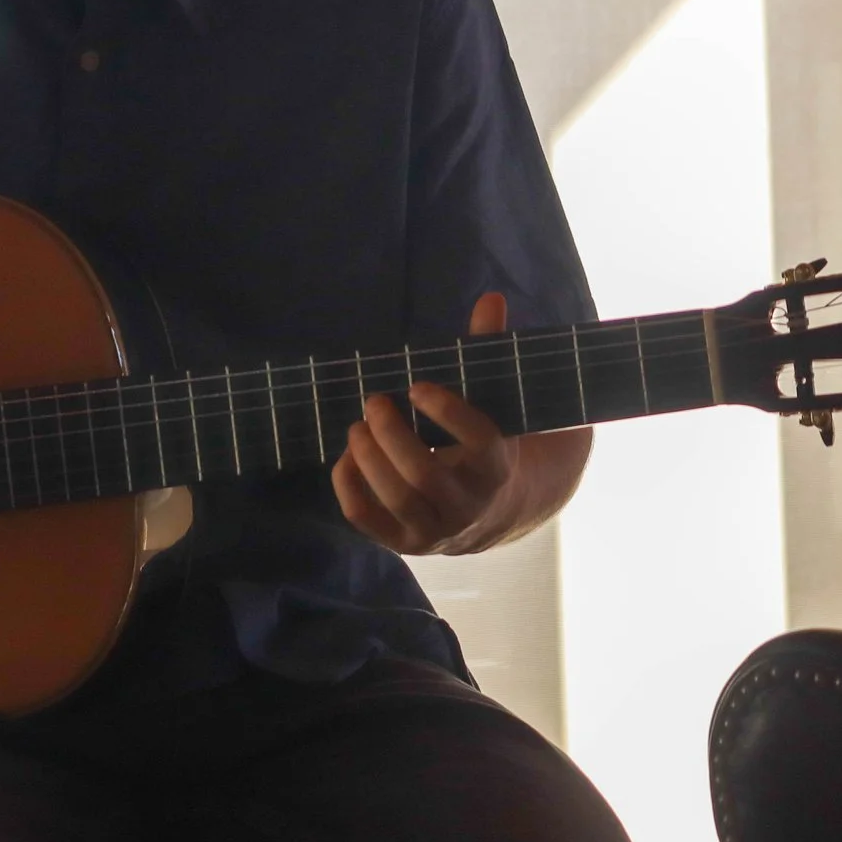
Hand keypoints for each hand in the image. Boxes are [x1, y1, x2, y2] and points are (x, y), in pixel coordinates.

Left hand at [332, 291, 517, 554]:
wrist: (486, 511)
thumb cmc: (479, 441)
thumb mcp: (489, 401)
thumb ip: (487, 351)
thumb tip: (490, 298)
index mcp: (496, 465)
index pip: (478, 440)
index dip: (447, 411)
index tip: (417, 385)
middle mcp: (469, 504)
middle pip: (425, 472)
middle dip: (392, 433)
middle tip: (374, 401)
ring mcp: (435, 529)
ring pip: (396, 496)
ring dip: (369, 456)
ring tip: (358, 426)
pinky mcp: (403, 543)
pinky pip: (367, 519)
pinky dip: (348, 486)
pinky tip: (345, 457)